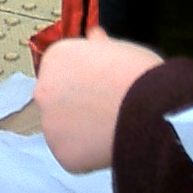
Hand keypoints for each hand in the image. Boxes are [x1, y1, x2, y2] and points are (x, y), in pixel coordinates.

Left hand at [34, 27, 161, 172]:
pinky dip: (87, 155)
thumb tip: (94, 36)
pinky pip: (73, 155)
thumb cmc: (137, 71)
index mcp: (55, 57)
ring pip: (62, 129)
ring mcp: (49, 124)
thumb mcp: (118, 48)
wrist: (150, 109)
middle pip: (56, 98)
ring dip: (79, 130)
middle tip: (104, 108)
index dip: (83, 78)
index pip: (61, 69)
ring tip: (110, 127)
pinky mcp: (61, 154)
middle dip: (75, 104)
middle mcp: (43, 89)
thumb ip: (98, 45)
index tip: (102, 84)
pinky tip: (108, 145)